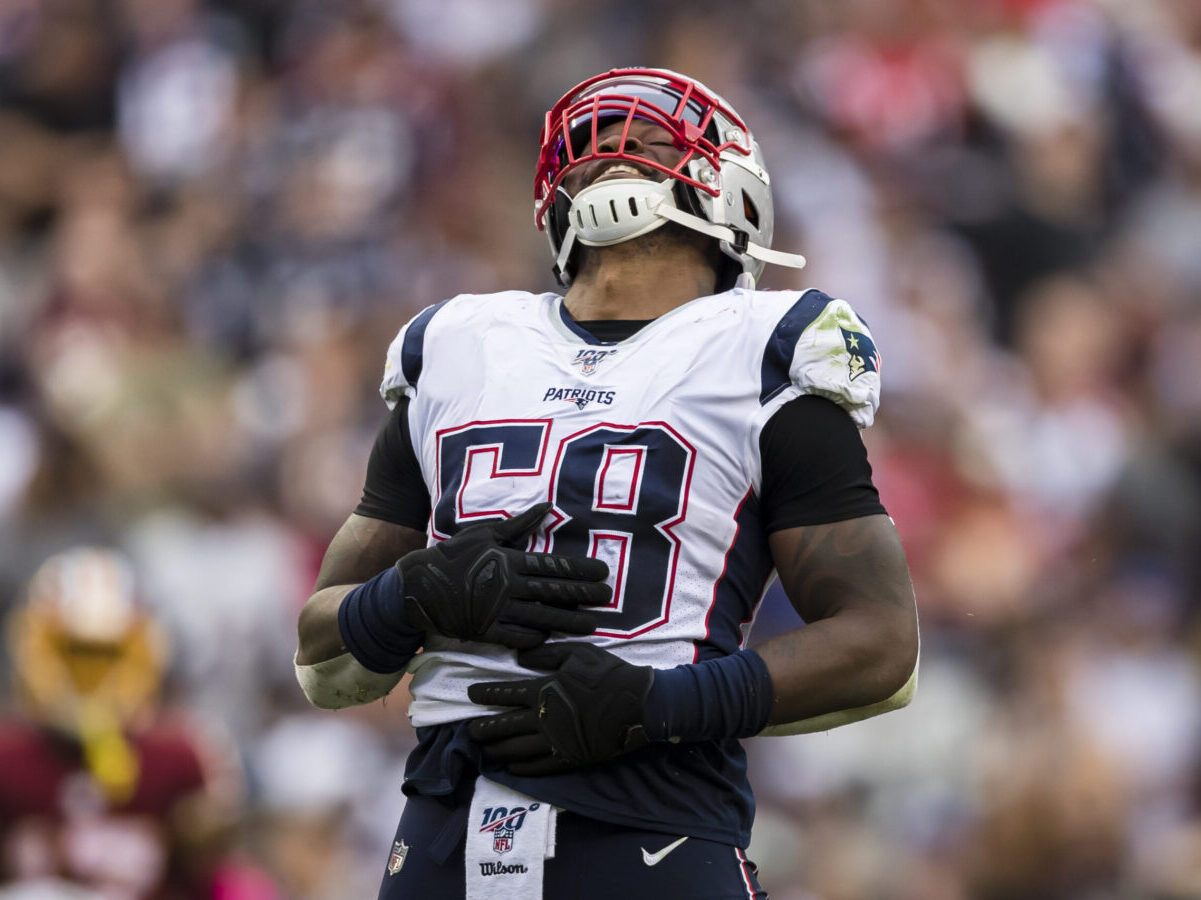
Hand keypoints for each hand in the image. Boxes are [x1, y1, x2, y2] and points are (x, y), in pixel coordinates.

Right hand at [399, 503, 609, 649]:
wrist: (417, 586)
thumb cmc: (453, 556)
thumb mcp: (485, 533)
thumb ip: (519, 525)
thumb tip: (548, 506)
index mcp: (508, 560)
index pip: (552, 566)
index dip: (580, 570)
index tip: (602, 572)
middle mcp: (506, 586)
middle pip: (553, 592)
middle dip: (583, 595)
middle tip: (607, 598)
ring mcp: (497, 611)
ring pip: (541, 618)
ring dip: (569, 622)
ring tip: (591, 625)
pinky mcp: (485, 631)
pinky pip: (517, 638)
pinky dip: (536, 639)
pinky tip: (552, 639)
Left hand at [467, 642, 652, 774]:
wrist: (638, 706)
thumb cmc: (609, 675)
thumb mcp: (579, 653)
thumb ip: (548, 653)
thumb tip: (521, 656)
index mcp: (543, 689)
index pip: (504, 693)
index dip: (485, 693)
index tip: (470, 694)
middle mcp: (542, 718)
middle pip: (502, 725)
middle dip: (482, 728)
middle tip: (469, 730)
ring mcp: (553, 742)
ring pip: (514, 749)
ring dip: (496, 749)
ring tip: (484, 750)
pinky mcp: (567, 759)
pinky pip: (536, 767)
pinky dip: (520, 768)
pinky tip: (511, 767)